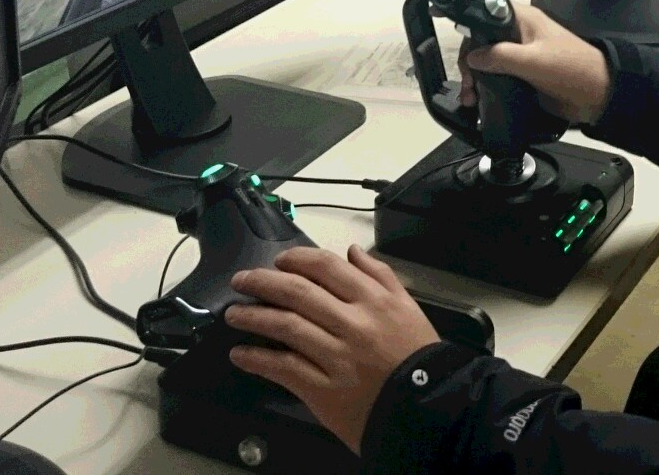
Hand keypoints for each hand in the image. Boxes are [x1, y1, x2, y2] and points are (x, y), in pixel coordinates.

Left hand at [224, 245, 439, 454]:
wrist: (425, 406)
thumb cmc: (415, 356)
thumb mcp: (407, 307)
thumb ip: (380, 275)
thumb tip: (352, 252)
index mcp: (373, 299)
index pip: (326, 267)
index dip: (296, 260)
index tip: (278, 262)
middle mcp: (353, 323)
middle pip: (298, 292)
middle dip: (263, 282)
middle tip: (241, 281)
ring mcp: (336, 356)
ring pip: (286, 326)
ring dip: (253, 317)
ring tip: (233, 315)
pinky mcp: (324, 388)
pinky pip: (283, 368)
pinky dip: (258, 358)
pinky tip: (240, 353)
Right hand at [459, 2, 610, 124]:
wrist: (597, 95)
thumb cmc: (570, 69)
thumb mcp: (533, 61)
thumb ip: (500, 56)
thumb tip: (473, 57)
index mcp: (522, 19)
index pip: (485, 10)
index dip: (467, 20)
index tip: (452, 37)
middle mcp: (518, 33)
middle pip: (480, 39)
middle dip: (469, 60)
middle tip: (467, 83)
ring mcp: (519, 54)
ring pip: (485, 59)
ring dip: (474, 77)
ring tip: (470, 98)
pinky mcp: (521, 74)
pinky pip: (495, 76)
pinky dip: (484, 86)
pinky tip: (478, 100)